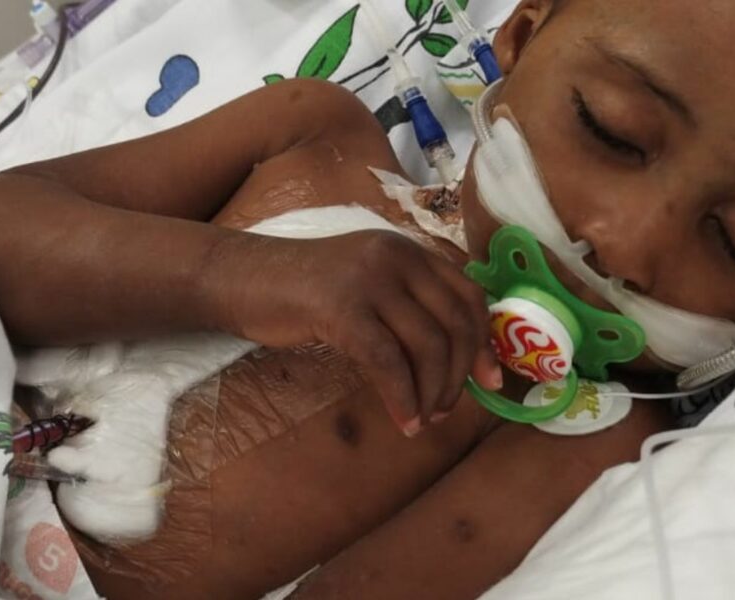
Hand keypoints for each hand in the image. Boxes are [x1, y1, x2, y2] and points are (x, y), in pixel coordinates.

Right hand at [207, 230, 502, 435]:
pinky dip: (402, 398)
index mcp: (408, 250)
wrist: (244, 279)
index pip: (467, 294)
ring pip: (426, 344)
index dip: (483, 341)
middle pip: (454, 322)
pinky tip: (402, 420)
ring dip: (432, 392)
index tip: (489, 381)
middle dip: (458, 375)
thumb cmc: (304, 291)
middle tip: (447, 410)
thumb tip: (455, 358)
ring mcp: (369, 279)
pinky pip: (388, 362)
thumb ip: (406, 303)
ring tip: (422, 419)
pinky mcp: (342, 307)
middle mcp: (397, 256)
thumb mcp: (367, 284)